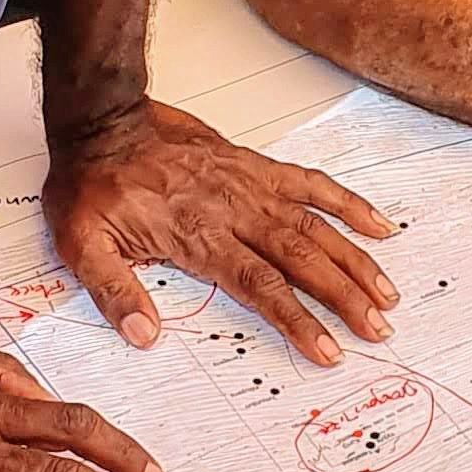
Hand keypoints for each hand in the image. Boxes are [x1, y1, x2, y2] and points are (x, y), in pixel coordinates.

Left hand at [45, 95, 398, 368]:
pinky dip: (349, 203)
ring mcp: (252, 186)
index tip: (329, 349)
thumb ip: (113, 290)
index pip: (261, 286)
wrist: (102, 122)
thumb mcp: (83, 244)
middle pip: (302, 260)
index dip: (299, 320)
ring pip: (317, 226)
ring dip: (356, 261)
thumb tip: (143, 334)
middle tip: (377, 330)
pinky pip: (312, 183)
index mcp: (199, 236)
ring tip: (387, 295)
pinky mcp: (257, 166)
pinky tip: (379, 225)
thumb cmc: (93, 184)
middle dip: (344, 297)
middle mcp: (235, 211)